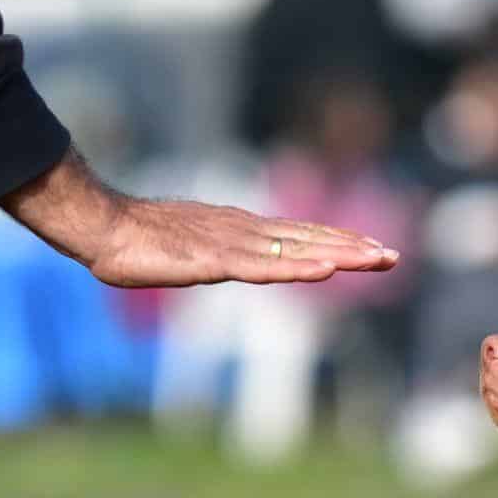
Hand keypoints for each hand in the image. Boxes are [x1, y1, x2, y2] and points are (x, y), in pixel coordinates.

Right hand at [0, 148, 399, 287]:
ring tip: (377, 259)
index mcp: (242, 230)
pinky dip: (300, 266)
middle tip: (393, 256)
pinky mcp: (217, 259)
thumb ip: (216, 256)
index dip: (338, 242)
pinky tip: (327, 270)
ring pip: (299, 249)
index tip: (372, 249)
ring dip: (341, 255)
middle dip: (353, 247)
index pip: (301, 235)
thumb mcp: (189, 251)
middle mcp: (247, 231)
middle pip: (310, 238)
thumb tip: (225, 261)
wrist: (104, 227)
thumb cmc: (137, 241)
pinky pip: (267, 266)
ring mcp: (235, 244)